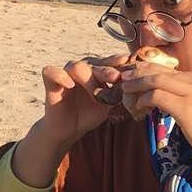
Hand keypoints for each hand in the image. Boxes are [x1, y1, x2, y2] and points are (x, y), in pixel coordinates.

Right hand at [10, 54, 129, 187]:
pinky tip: (69, 85)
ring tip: (96, 91)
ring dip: (88, 78)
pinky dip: (59, 76)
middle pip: (95, 63)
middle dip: (106, 70)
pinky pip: (51, 72)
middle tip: (116, 78)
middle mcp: (82, 68)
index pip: (109, 62)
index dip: (119, 65)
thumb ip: (120, 94)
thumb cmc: (90, 113)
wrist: (69, 129)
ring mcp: (66, 74)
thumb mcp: (108, 104)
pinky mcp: (51, 82)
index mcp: (97, 70)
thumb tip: (140, 88)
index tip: (130, 69)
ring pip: (76, 67)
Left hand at [120, 63, 191, 181]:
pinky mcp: (187, 108)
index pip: (175, 70)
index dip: (154, 71)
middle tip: (125, 77)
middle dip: (141, 73)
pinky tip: (138, 108)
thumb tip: (168, 95)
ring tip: (125, 90)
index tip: (139, 75)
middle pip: (164, 71)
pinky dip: (143, 100)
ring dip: (137, 85)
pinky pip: (157, 96)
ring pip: (157, 80)